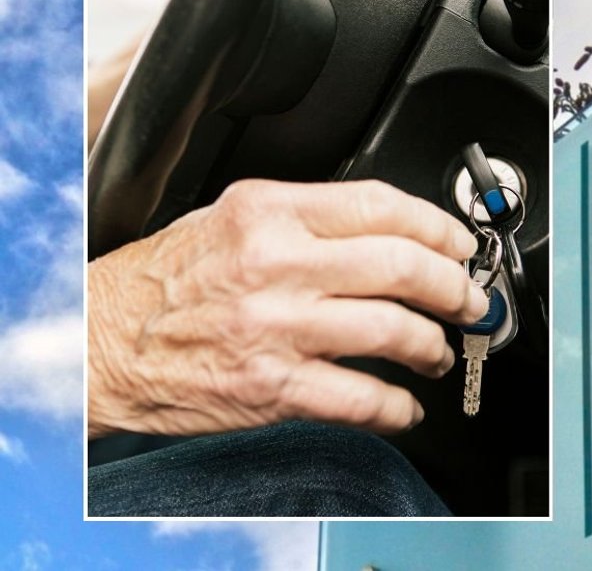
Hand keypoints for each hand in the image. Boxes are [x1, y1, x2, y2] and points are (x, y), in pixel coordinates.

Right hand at [87, 179, 487, 438]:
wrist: (101, 341)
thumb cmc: (164, 281)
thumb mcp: (232, 218)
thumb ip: (308, 218)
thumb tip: (388, 230)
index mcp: (270, 213)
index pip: (382, 206)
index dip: (439, 226)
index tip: (460, 244)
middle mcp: (277, 265)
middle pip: (402, 266)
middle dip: (454, 286)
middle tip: (469, 300)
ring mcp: (276, 328)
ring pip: (393, 331)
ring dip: (434, 345)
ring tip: (438, 351)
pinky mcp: (272, 387)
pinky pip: (361, 399)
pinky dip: (398, 407)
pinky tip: (406, 405)